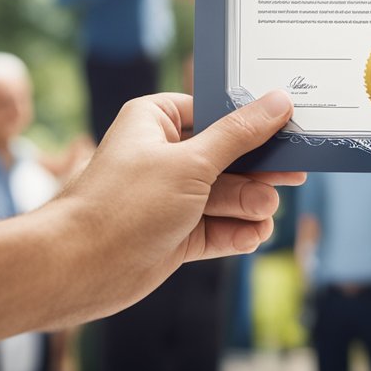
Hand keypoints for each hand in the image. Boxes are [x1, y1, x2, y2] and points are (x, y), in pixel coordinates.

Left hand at [51, 90, 303, 319]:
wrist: (77, 268)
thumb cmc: (125, 202)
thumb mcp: (191, 162)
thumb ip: (240, 134)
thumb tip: (278, 101)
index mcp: (157, 120)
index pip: (215, 110)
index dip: (252, 120)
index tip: (289, 127)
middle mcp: (164, 154)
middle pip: (227, 155)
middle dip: (256, 171)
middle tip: (293, 176)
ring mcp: (170, 196)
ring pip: (225, 195)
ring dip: (248, 204)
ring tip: (264, 213)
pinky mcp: (174, 232)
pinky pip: (216, 228)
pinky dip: (236, 232)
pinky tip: (254, 236)